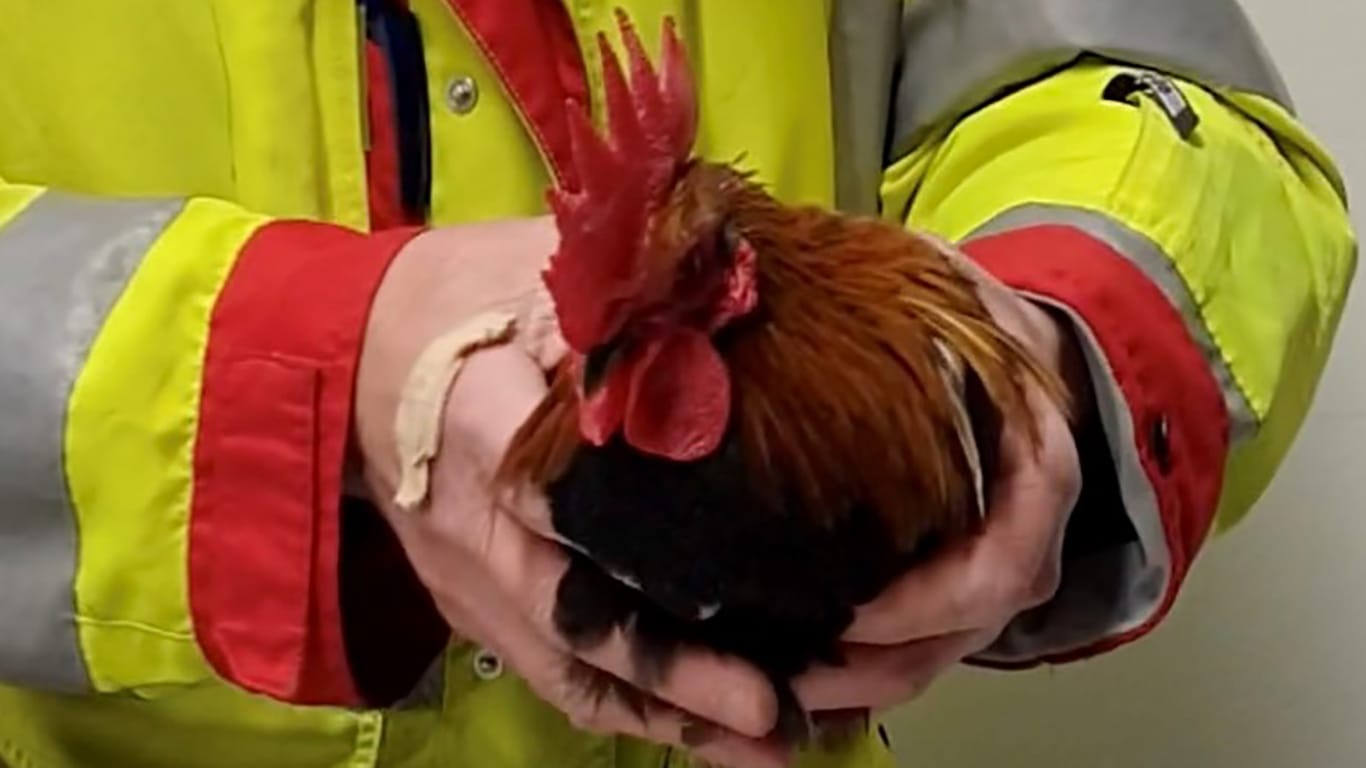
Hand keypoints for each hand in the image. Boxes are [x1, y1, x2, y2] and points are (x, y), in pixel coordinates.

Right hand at [353, 220, 785, 767]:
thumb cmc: (456, 299)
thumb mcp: (532, 269)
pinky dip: (630, 710)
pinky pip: (554, 673)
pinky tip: (706, 732)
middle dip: (672, 669)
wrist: (351, 352)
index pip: (550, 493)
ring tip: (765, 742)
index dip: (631, 547)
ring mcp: (468, 579)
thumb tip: (737, 307)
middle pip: (571, 616)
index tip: (724, 579)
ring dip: (665, 714)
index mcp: (479, 421)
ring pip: (568, 667)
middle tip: (771, 703)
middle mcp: (471, 523)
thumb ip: (621, 299)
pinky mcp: (476, 605)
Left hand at [794, 239, 1087, 713]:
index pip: (1000, 567)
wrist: (1025, 361)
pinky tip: (792, 678)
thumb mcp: (959, 287)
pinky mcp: (947, 592)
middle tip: (786, 677)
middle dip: (872, 670)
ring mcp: (985, 577)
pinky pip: (909, 651)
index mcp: (1038, 475)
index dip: (929, 602)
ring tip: (771, 692)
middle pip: (957, 638)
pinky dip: (856, 674)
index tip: (853, 611)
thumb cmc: (987, 327)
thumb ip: (915, 281)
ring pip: (930, 660)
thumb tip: (797, 265)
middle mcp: (1022, 543)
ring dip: (854, 686)